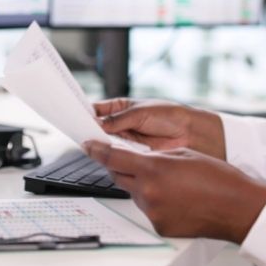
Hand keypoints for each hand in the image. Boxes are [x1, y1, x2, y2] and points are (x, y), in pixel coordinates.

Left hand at [83, 141, 265, 242]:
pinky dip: (155, 202)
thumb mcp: (183, 155)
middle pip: (120, 176)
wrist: (237, 207)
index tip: (88, 145)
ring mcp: (153, 212)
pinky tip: (175, 198)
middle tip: (133, 162)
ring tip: (169, 183)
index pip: (113, 158)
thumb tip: (137, 158)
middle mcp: (149, 192)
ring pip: (135, 193)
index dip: (97, 150)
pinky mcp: (159, 227)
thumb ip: (155, 157)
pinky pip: (148, 210)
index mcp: (153, 169)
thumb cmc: (218, 178)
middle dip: (122, 167)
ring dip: (143, 185)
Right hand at [93, 98, 225, 159]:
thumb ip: (117, 120)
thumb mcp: (140, 113)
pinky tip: (107, 155)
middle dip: (90, 131)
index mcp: (121, 108)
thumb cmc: (170, 116)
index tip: (74, 117)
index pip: (97, 111)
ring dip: (100, 145)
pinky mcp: (133, 156)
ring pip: (106, 144)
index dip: (85, 114)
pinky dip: (112, 157)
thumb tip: (97, 124)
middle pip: (98, 129)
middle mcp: (121, 125)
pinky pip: (117, 157)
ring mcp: (126, 141)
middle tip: (81, 134)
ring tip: (92, 144)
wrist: (191, 134)